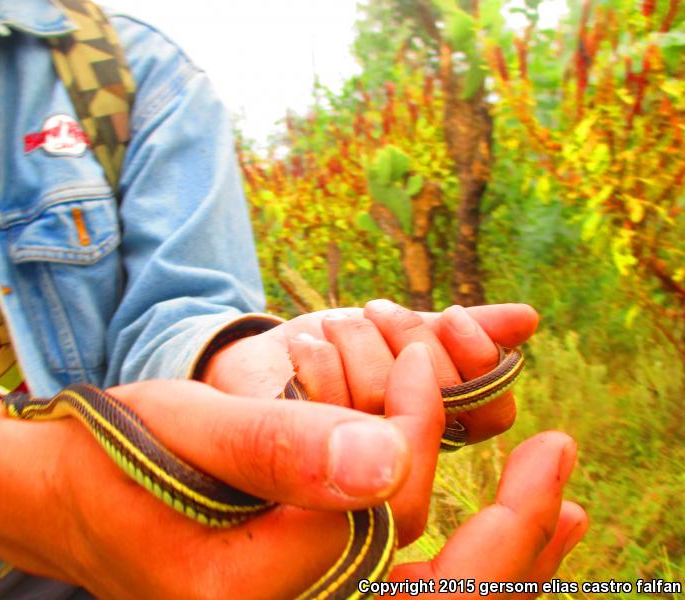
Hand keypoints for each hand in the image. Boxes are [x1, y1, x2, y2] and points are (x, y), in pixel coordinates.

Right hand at [0, 341, 581, 598]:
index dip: (415, 429)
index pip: (378, 516)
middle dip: (513, 531)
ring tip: (559, 509)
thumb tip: (390, 461)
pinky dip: (458, 562)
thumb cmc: (120, 455)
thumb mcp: (192, 429)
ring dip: (503, 556)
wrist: (71, 499)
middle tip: (560, 461)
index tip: (422, 354)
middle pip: (431, 596)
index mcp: (249, 593)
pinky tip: (501, 534)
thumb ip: (282, 447)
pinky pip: (400, 593)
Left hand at [203, 300, 538, 443]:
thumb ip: (454, 332)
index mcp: (437, 426)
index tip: (455, 315)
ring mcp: (355, 470)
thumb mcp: (395, 332)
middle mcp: (405, 458)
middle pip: (440, 397)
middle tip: (377, 309)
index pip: (492, 410)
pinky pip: (326, 410)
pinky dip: (320, 362)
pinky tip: (306, 348)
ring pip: (383, 398)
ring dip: (359, 341)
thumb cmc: (337, 354)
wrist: (261, 366)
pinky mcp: (302, 472)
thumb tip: (528, 320)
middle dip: (409, 336)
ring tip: (331, 328)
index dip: (479, 360)